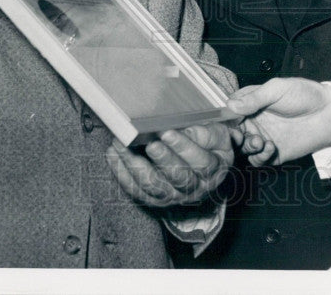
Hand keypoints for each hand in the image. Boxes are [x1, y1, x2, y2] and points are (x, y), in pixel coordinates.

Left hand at [105, 123, 232, 206]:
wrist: (203, 165)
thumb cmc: (210, 144)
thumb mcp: (217, 134)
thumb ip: (206, 133)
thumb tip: (184, 130)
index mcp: (214, 172)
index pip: (201, 163)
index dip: (184, 148)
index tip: (168, 133)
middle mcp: (194, 189)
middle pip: (178, 178)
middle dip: (162, 159)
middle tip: (150, 143)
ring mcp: (173, 197)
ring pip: (153, 186)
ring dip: (135, 165)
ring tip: (122, 145)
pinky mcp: (154, 199)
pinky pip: (135, 189)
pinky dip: (121, 172)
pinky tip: (113, 154)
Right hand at [226, 78, 330, 165]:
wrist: (328, 114)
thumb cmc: (304, 95)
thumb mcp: (277, 89)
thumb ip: (254, 98)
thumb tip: (230, 105)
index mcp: (252, 103)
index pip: (230, 111)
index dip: (226, 118)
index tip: (227, 122)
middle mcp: (255, 121)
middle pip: (233, 132)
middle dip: (234, 136)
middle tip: (241, 135)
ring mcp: (263, 138)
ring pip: (243, 148)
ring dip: (247, 146)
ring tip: (259, 141)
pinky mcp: (273, 153)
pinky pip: (257, 160)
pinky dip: (260, 156)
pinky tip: (270, 147)